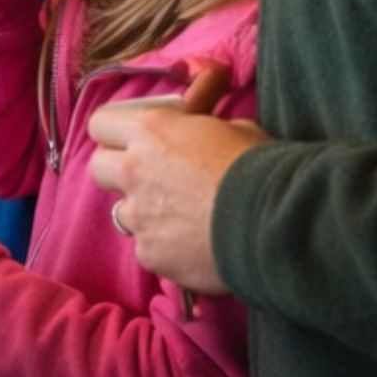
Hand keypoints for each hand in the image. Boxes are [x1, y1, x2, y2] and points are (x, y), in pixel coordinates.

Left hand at [87, 93, 267, 292]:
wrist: (277, 224)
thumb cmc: (261, 167)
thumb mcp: (235, 129)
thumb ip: (203, 129)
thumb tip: (205, 130)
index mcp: (150, 131)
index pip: (101, 124)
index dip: (116, 132)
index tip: (133, 140)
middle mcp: (133, 170)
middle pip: (99, 166)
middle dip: (119, 171)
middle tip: (151, 178)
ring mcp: (138, 216)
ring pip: (123, 212)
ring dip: (144, 213)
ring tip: (181, 219)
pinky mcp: (149, 253)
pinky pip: (147, 247)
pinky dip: (165, 247)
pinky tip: (194, 247)